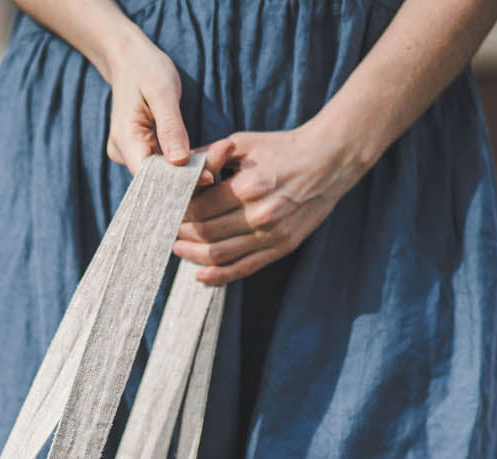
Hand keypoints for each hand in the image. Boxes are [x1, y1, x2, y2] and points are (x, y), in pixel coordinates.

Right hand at [104, 28, 212, 185]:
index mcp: (125, 140)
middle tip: (226, 152)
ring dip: (192, 169)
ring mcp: (131, 156)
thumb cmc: (146, 68)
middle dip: (193, 174)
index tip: (210, 175)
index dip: (179, 182)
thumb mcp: (162, 91)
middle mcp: (124, 154)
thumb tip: (180, 162)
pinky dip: (185, 163)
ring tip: (223, 151)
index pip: (151, 176)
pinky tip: (207, 154)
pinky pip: (164, 166)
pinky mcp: (141, 153)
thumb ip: (171, 127)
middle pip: (159, 180)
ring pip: (164, 175)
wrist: (129, 59)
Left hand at [173, 125, 363, 282]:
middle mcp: (259, 214)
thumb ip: (211, 156)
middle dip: (183, 234)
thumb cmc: (284, 148)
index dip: (178, 213)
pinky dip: (220, 276)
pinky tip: (201, 276)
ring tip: (179, 250)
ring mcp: (271, 235)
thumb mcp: (246, 143)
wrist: (329, 161)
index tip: (167, 211)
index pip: (200, 208)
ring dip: (195, 256)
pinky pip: (244, 268)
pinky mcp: (282, 247)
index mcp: (248, 186)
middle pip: (207, 233)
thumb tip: (178, 167)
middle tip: (168, 231)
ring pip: (221, 255)